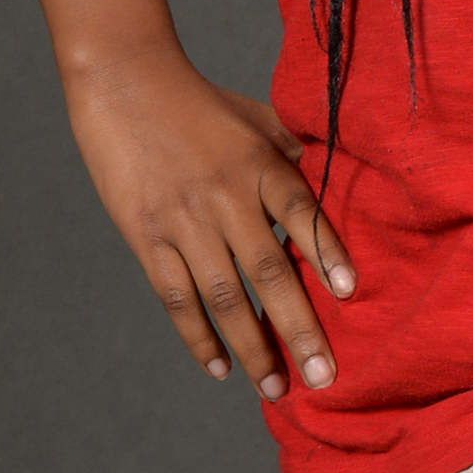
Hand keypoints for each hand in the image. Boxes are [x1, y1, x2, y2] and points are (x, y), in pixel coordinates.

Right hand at [64, 44, 352, 398]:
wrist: (123, 83)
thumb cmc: (200, 102)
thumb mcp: (257, 116)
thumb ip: (294, 153)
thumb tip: (339, 182)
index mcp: (260, 165)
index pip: (301, 214)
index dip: (326, 252)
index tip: (349, 294)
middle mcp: (226, 198)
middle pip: (269, 272)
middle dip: (299, 329)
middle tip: (325, 376)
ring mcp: (184, 222)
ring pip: (224, 298)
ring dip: (253, 349)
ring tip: (277, 389)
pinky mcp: (147, 238)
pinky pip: (176, 298)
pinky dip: (198, 337)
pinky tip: (220, 369)